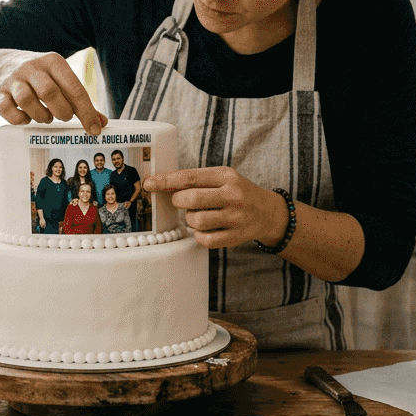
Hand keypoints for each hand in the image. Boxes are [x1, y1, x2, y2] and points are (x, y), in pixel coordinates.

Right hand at [0, 50, 107, 134]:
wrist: (1, 64)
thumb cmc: (39, 76)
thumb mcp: (60, 79)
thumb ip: (79, 100)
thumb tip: (100, 124)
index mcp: (53, 62)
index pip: (74, 88)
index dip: (86, 112)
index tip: (94, 129)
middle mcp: (32, 67)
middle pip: (49, 92)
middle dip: (61, 111)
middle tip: (64, 117)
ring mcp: (13, 79)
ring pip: (26, 100)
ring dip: (40, 116)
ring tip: (45, 117)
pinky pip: (7, 110)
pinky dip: (19, 119)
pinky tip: (26, 118)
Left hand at [143, 167, 287, 249]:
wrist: (267, 212)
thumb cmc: (236, 192)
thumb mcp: (222, 178)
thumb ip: (195, 180)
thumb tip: (160, 184)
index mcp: (226, 176)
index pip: (189, 177)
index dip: (165, 181)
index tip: (149, 183)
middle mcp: (233, 195)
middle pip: (191, 199)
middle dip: (178, 201)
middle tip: (181, 201)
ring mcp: (235, 218)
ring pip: (196, 221)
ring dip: (189, 219)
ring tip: (197, 214)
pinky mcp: (235, 237)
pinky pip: (204, 239)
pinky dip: (198, 234)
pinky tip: (205, 228)